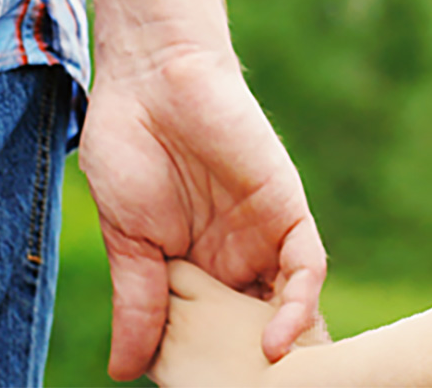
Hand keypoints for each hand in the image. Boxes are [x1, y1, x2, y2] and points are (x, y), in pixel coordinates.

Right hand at [77, 45, 326, 379]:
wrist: (151, 75)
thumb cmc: (129, 147)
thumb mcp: (127, 239)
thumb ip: (137, 302)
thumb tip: (125, 372)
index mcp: (195, 270)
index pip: (216, 335)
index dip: (216, 370)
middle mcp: (236, 259)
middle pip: (258, 329)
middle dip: (257, 370)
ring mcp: (264, 236)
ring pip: (290, 307)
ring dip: (285, 349)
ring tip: (271, 386)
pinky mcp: (286, 210)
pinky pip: (306, 267)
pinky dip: (297, 306)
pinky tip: (276, 341)